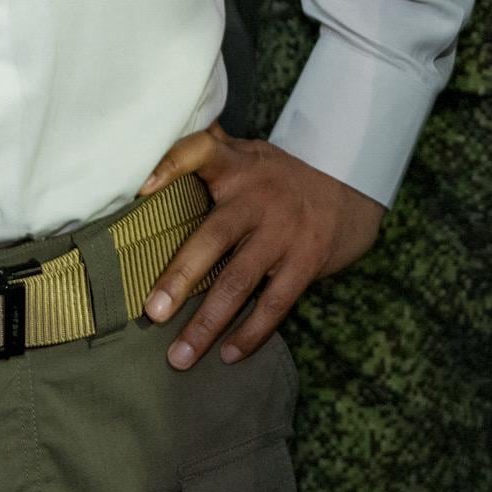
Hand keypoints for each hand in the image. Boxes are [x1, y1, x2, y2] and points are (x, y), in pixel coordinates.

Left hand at [134, 129, 383, 368]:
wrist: (350, 182)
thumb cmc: (279, 174)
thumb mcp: (249, 152)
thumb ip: (210, 148)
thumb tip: (156, 134)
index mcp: (236, 166)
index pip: (199, 151)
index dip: (169, 165)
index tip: (141, 188)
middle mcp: (257, 199)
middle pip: (213, 237)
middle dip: (180, 277)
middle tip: (152, 312)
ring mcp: (283, 233)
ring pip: (239, 282)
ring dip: (207, 323)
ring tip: (180, 357)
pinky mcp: (306, 262)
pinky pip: (274, 304)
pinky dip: (250, 333)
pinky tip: (227, 355)